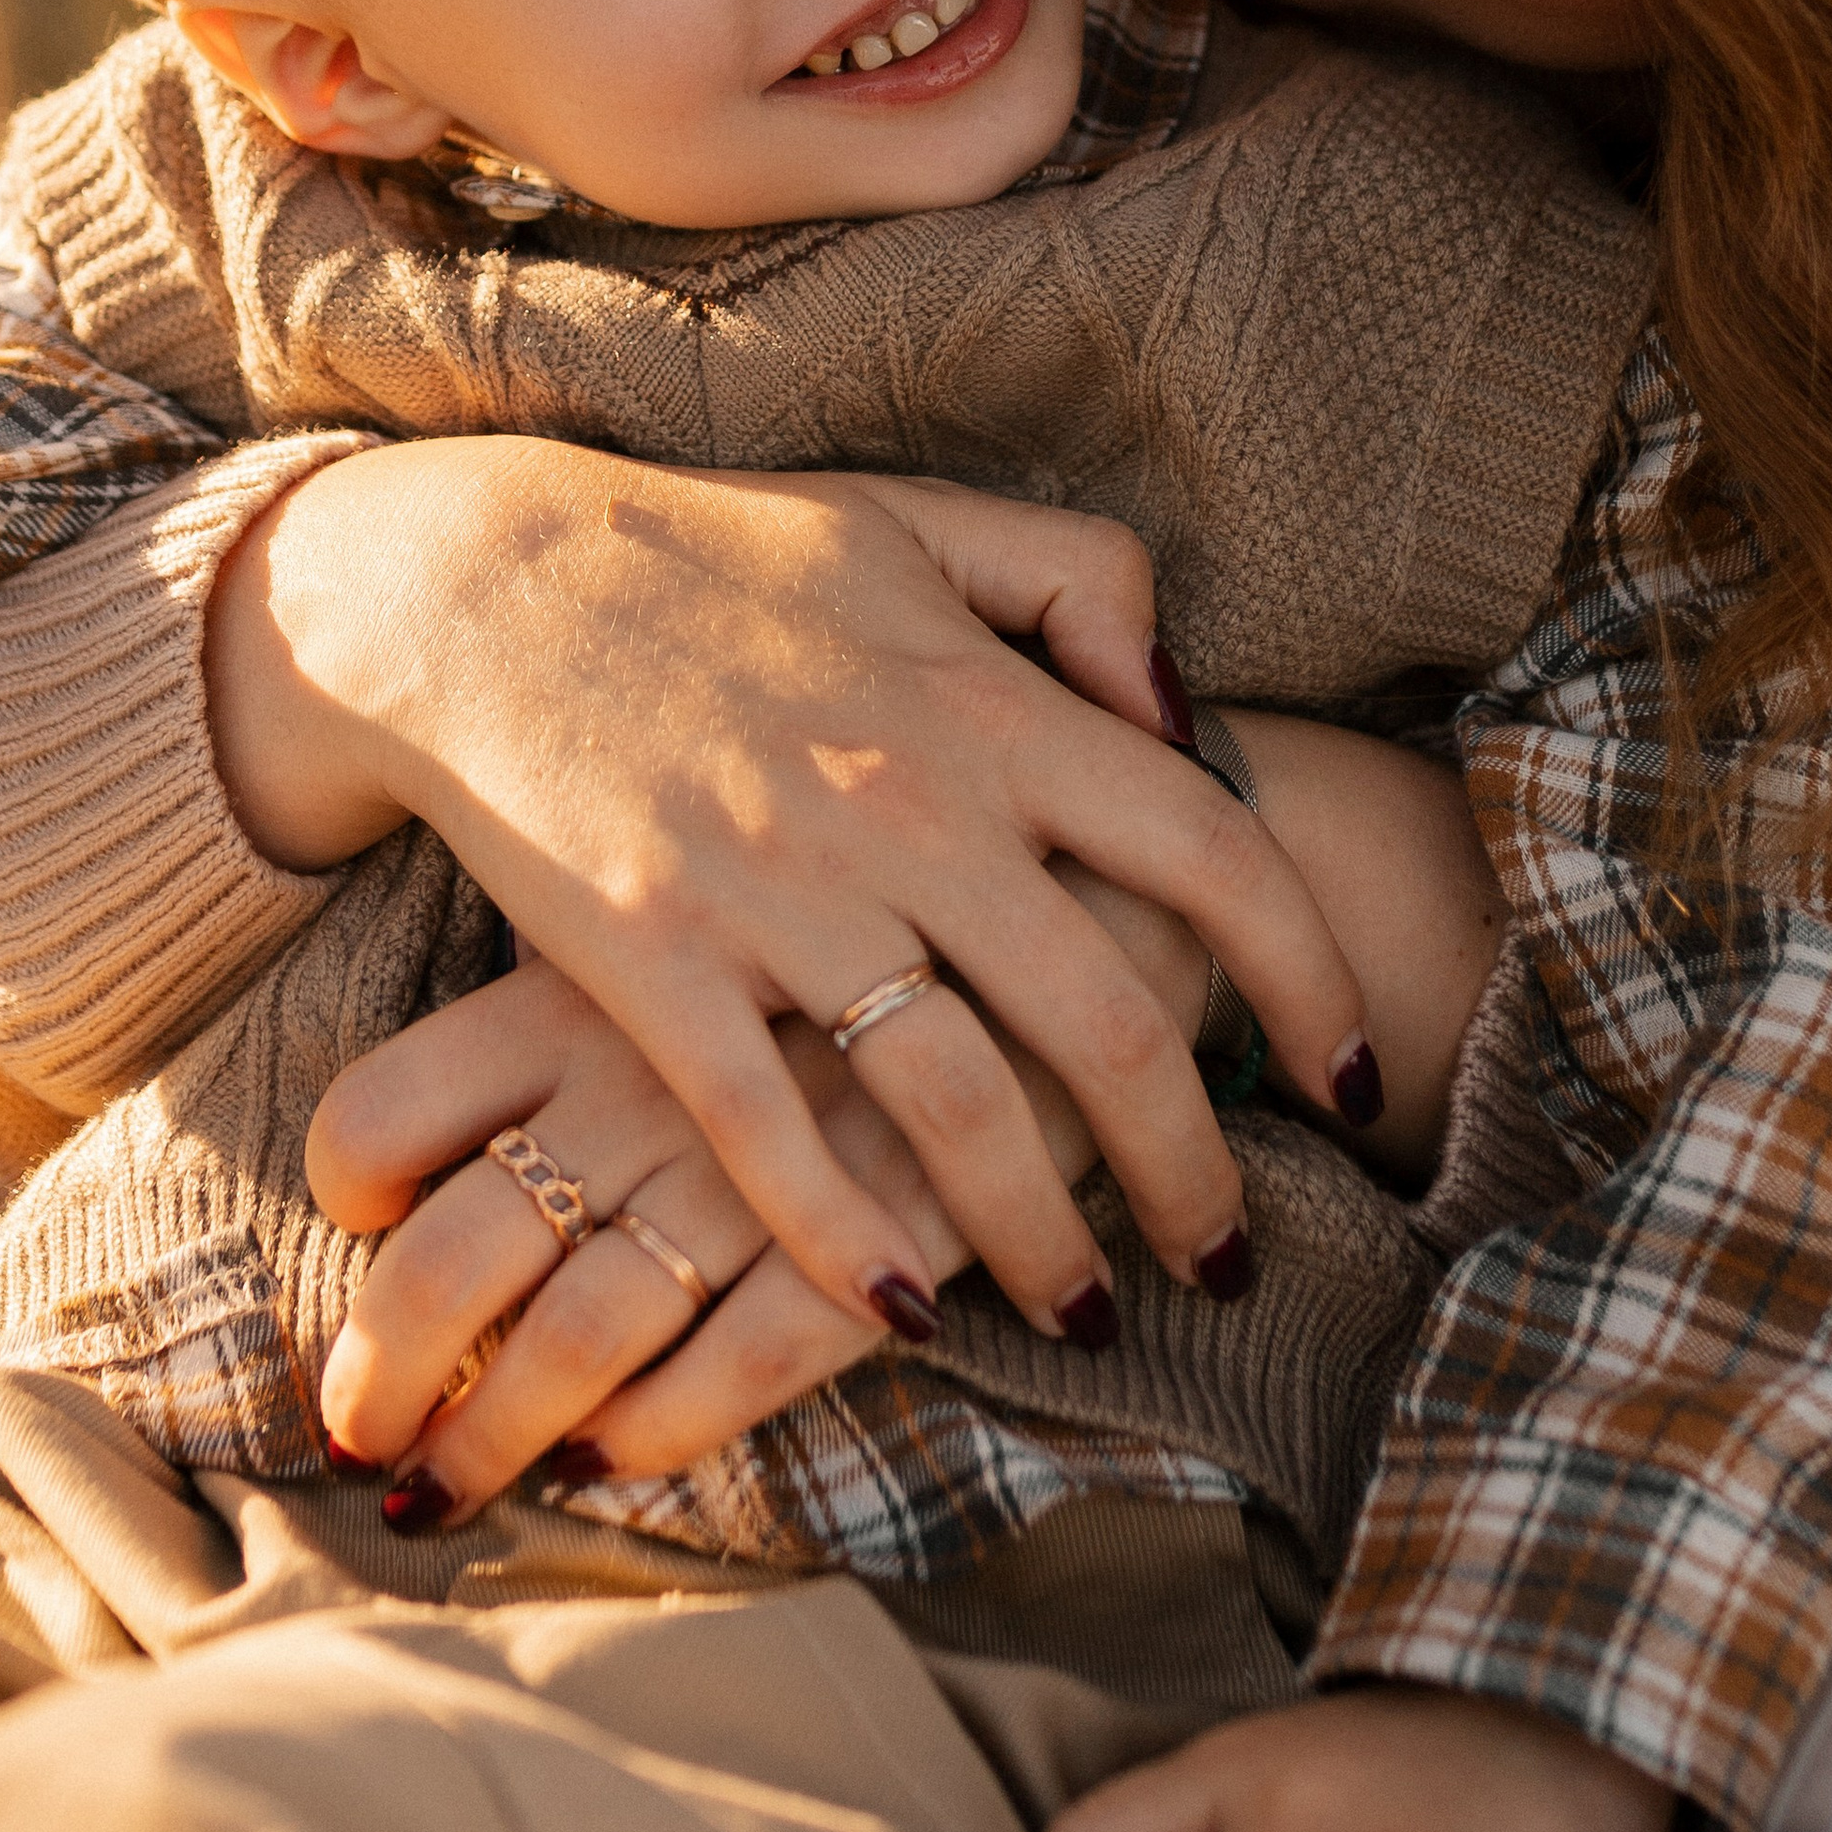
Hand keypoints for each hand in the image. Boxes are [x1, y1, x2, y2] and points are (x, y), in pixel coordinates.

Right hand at [210, 443, 1369, 1348]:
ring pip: (957, 1107)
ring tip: (1088, 1313)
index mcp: (989, 705)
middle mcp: (910, 808)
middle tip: (1227, 1256)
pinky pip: (768, 1135)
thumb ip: (1083, 588)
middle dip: (1193, 1169)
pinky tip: (902, 1308)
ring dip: (1039, 1238)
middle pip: (1107, 1023)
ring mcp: (777, 893)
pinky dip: (843, 1239)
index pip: (1211, 855)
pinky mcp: (651, 962)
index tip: (1350, 1074)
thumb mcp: (923, 518)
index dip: (1308, 978)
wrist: (480, 581)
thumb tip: (1184, 718)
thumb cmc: (715, 553)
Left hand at [311, 900, 1200, 1510]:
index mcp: (586, 976)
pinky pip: (743, 1363)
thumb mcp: (709, 881)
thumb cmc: (884, 873)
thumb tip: (489, 1069)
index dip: (348, 1201)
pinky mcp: (883, 1224)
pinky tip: (625, 1457)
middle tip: (362, 1440)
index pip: (383, 1111)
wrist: (1095, 868)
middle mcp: (647, 1072)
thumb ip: (599, 962)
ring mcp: (764, 1157)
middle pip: (449, 1265)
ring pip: (575, 1342)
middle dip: (385, 1381)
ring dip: (493, 1441)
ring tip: (445, 1494)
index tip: (360, 1245)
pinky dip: (669, 1430)